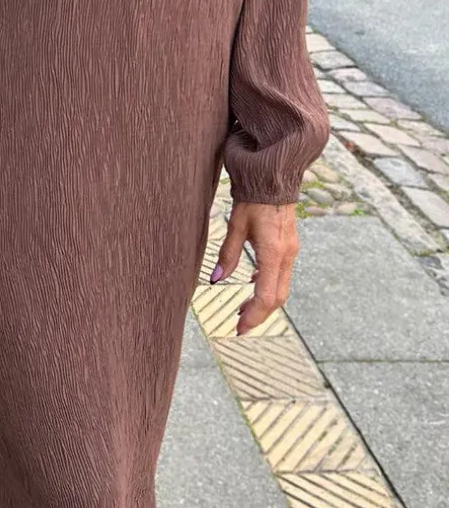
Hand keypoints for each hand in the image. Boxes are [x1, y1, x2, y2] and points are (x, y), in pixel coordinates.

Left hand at [210, 201, 299, 336]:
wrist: (274, 178)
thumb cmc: (253, 198)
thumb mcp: (236, 225)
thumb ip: (228, 254)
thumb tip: (216, 279)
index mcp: (273, 252)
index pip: (266, 295)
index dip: (253, 315)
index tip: (239, 328)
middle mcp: (286, 255)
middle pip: (277, 297)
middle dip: (259, 314)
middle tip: (239, 325)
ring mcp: (290, 251)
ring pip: (281, 287)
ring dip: (263, 301)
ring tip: (242, 309)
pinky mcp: (288, 246)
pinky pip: (281, 274)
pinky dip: (267, 285)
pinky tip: (252, 283)